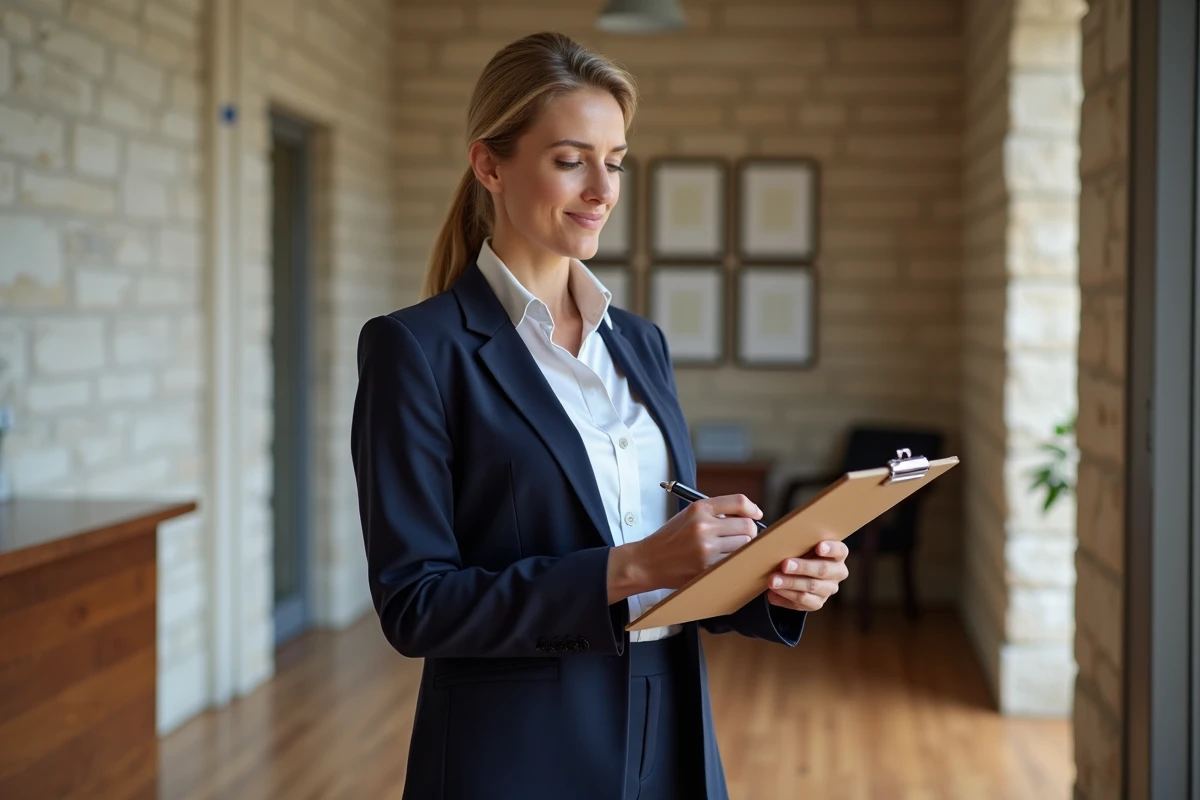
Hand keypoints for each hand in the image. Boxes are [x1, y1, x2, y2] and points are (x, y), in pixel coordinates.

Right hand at [630, 494, 762, 591]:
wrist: (647, 561)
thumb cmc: (669, 538)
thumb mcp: (688, 515)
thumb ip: (715, 512)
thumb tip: (748, 516)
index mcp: (699, 508)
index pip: (738, 501)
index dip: (752, 508)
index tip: (757, 515)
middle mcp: (703, 525)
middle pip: (747, 526)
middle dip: (749, 532)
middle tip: (741, 537)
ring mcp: (705, 548)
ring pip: (744, 545)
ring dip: (742, 548)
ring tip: (730, 550)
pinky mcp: (706, 567)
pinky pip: (733, 562)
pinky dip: (734, 562)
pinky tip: (725, 561)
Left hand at [766, 540, 848, 611]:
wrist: (797, 572)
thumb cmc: (800, 553)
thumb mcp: (803, 546)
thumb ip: (799, 543)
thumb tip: (780, 542)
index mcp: (838, 554)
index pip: (839, 550)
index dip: (830, 549)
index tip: (818, 547)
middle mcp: (837, 573)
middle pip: (823, 570)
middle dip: (802, 567)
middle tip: (785, 565)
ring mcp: (828, 589)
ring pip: (811, 587)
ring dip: (790, 583)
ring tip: (773, 581)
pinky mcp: (817, 603)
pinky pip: (802, 601)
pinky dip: (785, 596)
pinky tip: (773, 592)